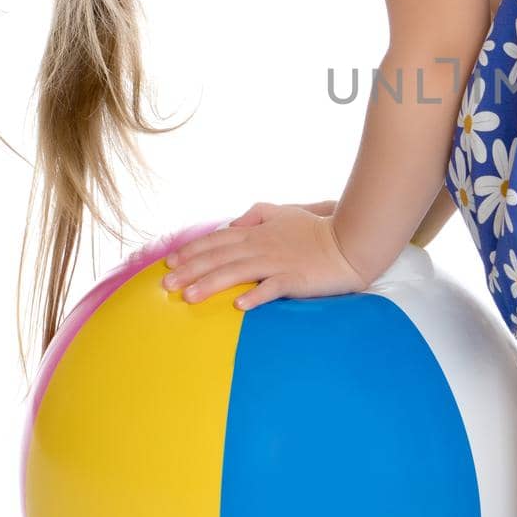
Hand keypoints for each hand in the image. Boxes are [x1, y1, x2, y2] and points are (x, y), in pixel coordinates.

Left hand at [162, 200, 365, 309]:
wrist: (350, 241)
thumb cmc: (318, 228)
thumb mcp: (285, 211)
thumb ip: (257, 213)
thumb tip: (233, 221)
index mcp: (258, 231)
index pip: (217, 240)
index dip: (192, 250)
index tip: (170, 263)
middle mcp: (262, 246)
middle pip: (219, 257)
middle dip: (190, 270)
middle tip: (166, 285)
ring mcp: (278, 263)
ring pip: (237, 272)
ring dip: (211, 284)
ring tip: (189, 297)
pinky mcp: (295, 279)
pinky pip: (272, 288)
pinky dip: (255, 295)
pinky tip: (238, 305)